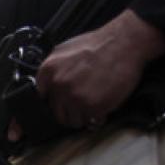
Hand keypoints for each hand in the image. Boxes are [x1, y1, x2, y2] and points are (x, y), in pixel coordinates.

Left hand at [35, 10, 164, 129]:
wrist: (124, 42)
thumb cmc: (98, 45)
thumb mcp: (65, 51)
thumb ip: (53, 71)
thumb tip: (46, 88)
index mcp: (48, 71)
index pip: (40, 98)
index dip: (50, 103)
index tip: (45, 113)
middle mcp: (58, 86)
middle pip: (57, 113)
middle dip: (69, 110)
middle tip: (83, 101)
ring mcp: (74, 97)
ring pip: (72, 120)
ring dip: (83, 115)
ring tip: (94, 101)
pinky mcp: (92, 107)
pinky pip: (90, 121)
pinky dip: (97, 116)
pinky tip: (103, 103)